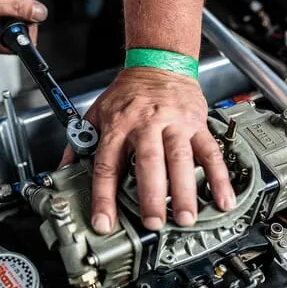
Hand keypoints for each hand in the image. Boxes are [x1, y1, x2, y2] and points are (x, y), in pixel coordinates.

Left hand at [60, 68, 235, 233]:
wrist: (158, 64)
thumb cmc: (127, 92)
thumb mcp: (96, 112)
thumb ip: (79, 143)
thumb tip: (63, 170)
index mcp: (118, 126)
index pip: (107, 166)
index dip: (104, 197)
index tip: (104, 222)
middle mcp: (146, 124)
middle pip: (148, 162)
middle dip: (151, 195)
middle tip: (153, 223)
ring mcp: (174, 124)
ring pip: (180, 159)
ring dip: (184, 190)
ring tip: (185, 217)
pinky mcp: (196, 124)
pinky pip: (209, 151)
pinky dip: (218, 177)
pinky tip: (223, 198)